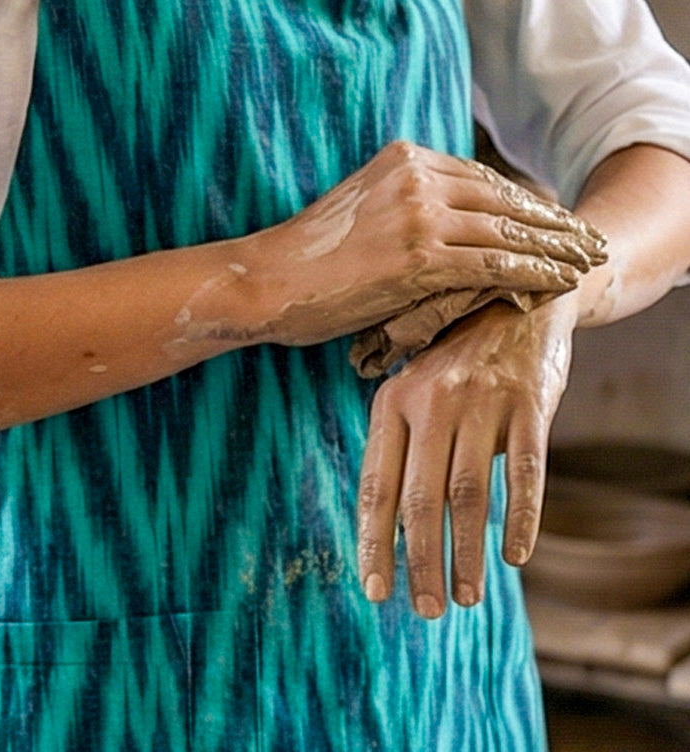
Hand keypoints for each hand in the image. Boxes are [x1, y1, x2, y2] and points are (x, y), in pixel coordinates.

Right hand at [248, 140, 603, 347]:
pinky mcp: (420, 256)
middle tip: (588, 237)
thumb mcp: (362, 208)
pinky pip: (493, 264)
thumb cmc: (309, 255)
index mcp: (402, 157)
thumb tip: (449, 222)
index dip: (524, 200)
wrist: (269, 278)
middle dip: (551, 221)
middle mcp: (415, 176)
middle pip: (503, 198)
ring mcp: (419, 214)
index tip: (554, 217)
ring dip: (554, 248)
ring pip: (507, 231)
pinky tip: (557, 282)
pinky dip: (532, 273)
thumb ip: (406, 203)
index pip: (482, 177)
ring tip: (586, 261)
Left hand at [356, 294, 577, 617]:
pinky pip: (525, 472)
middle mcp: (431, 401)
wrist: (515, 296)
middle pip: (421, 499)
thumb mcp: (414, 387)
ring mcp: (481, 401)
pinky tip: (515, 557)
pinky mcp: (529, 403)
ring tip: (465, 597)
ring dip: (465, 554)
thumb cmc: (456, 359)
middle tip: (426, 610)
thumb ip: (399, 443)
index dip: (375, 543)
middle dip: (420, 562)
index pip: (377, 485)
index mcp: (392, 400)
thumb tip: (386, 527)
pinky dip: (521, 518)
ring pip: (468, 495)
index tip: (376, 590)